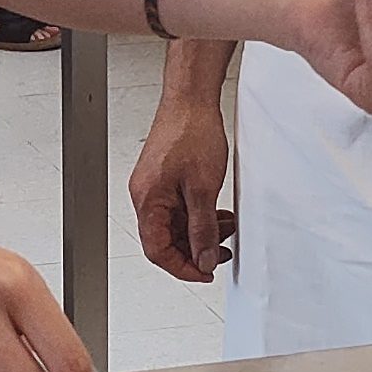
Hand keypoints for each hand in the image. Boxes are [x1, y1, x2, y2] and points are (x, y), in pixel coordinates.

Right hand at [130, 89, 233, 280]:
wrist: (191, 99)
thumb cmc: (191, 132)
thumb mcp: (204, 189)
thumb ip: (203, 229)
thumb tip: (204, 258)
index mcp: (148, 201)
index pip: (158, 250)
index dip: (184, 267)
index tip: (206, 273)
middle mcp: (146, 196)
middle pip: (166, 240)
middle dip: (195, 249)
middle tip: (221, 252)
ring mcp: (154, 187)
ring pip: (175, 225)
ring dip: (200, 232)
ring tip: (225, 229)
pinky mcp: (165, 178)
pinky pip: (179, 208)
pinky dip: (199, 216)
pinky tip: (217, 213)